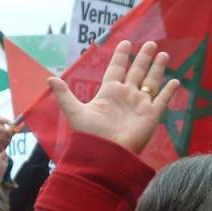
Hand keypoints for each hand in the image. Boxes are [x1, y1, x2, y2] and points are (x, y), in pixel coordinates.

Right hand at [0, 117, 14, 153]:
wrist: (0, 147)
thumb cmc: (7, 138)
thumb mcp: (11, 133)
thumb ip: (14, 129)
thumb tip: (21, 125)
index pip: (0, 119)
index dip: (6, 120)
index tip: (13, 124)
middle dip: (4, 130)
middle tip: (11, 134)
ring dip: (3, 138)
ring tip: (8, 141)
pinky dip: (0, 142)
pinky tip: (3, 144)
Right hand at [0, 149, 8, 183]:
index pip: (3, 152)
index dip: (1, 149)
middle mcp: (3, 164)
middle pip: (5, 156)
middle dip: (2, 154)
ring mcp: (4, 169)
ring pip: (5, 162)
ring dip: (2, 159)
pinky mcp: (3, 174)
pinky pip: (4, 166)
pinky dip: (2, 164)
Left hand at [48, 41, 179, 153]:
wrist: (105, 154)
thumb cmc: (89, 135)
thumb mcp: (74, 111)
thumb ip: (64, 95)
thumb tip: (49, 79)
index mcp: (108, 93)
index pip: (116, 69)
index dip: (121, 56)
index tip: (126, 43)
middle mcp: (125, 96)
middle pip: (136, 72)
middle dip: (143, 58)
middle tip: (151, 43)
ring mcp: (139, 105)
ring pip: (151, 82)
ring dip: (157, 69)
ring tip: (163, 54)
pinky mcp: (151, 115)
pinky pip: (162, 99)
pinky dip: (169, 90)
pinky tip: (175, 81)